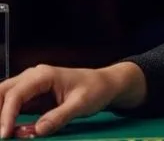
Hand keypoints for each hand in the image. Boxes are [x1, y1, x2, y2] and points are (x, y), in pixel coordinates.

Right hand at [0, 63, 144, 137]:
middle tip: (0, 134)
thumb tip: (37, 130)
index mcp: (44, 75)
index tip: (4, 135)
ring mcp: (30, 86)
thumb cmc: (96, 89)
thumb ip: (60, 116)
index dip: (6, 115)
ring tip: (3, 132)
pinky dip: (5, 116)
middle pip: (2, 92)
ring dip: (0, 113)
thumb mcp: (81, 104)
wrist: (105, 84)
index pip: (16, 94)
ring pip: (3, 97)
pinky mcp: (31, 97)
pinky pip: (12, 105)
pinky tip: (7, 129)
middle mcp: (32, 77)